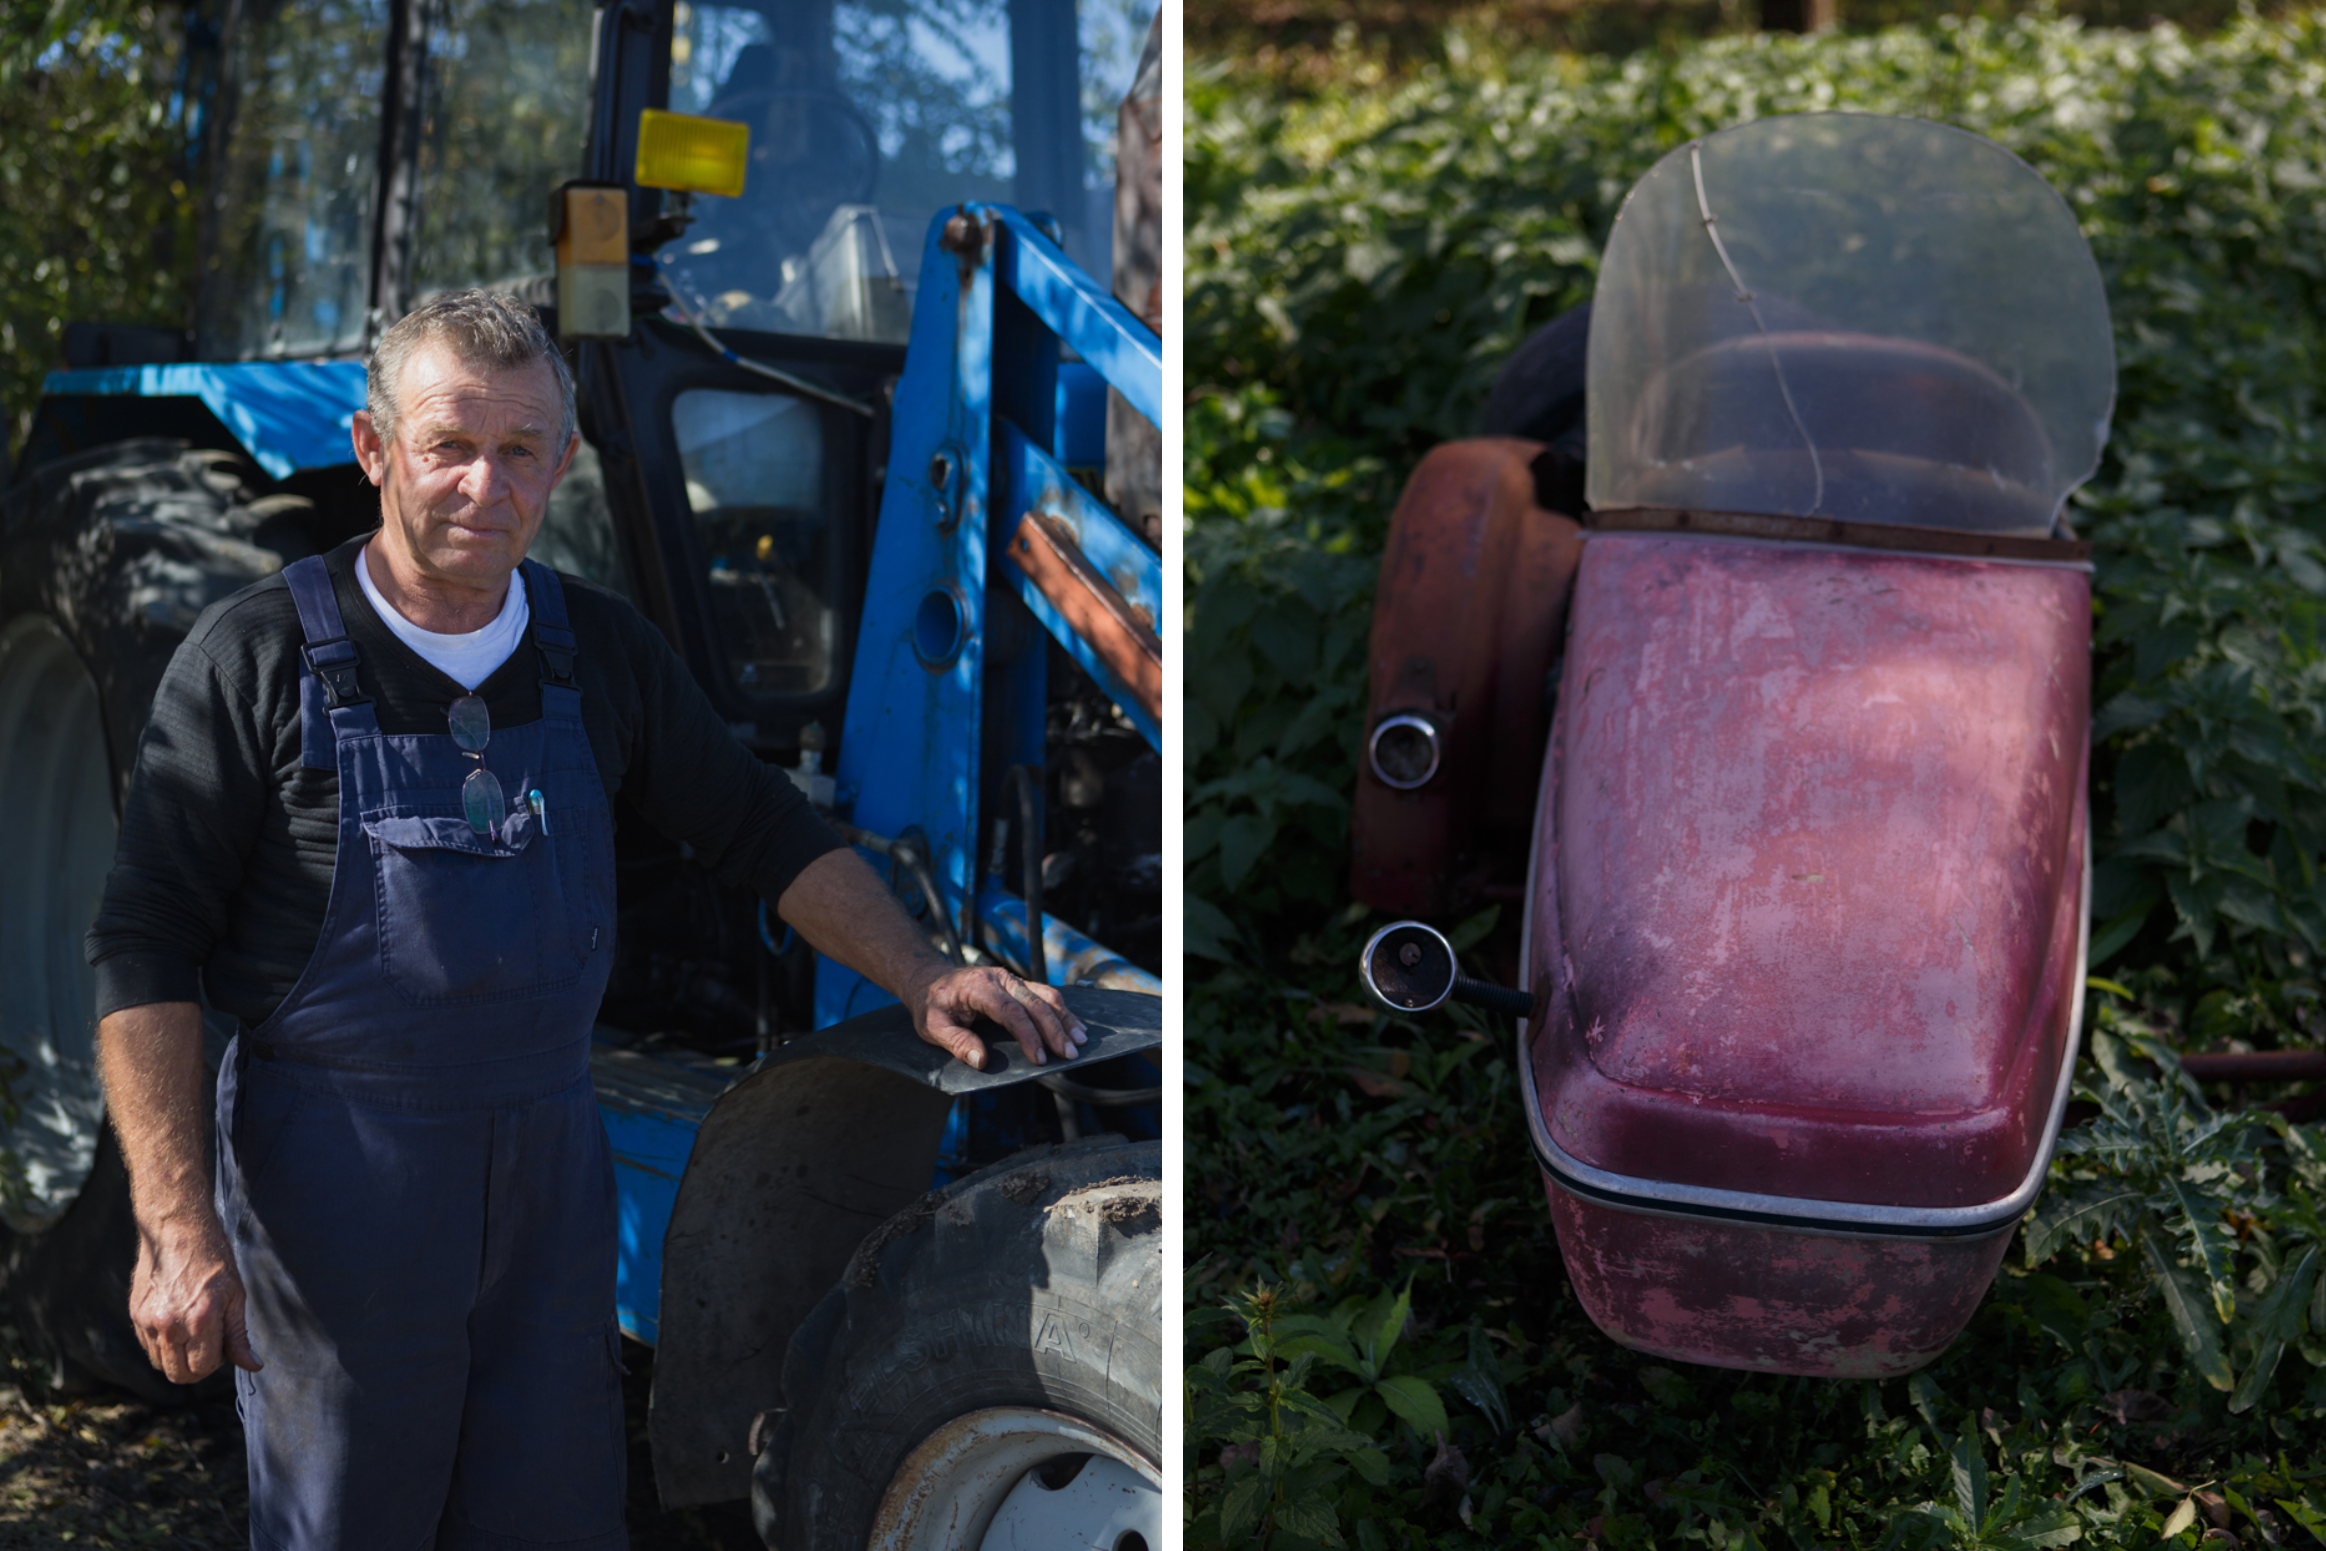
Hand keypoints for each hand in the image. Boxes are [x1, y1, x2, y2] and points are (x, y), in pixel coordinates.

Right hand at [129, 1213, 261, 1383]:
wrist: (177, 1229)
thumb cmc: (213, 1259)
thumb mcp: (236, 1295)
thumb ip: (238, 1335)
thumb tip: (253, 1365)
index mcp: (199, 1320)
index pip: (202, 1368)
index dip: (216, 1362)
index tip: (222, 1346)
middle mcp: (169, 1325)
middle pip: (178, 1374)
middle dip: (196, 1368)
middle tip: (209, 1346)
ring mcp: (148, 1321)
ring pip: (160, 1363)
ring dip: (178, 1358)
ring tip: (193, 1333)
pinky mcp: (135, 1314)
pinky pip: (147, 1346)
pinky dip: (162, 1344)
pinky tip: (177, 1323)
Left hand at [907, 964, 1087, 1069]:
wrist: (928, 979)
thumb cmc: (931, 1005)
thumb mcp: (933, 1026)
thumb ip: (956, 1042)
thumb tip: (981, 1061)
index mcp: (979, 987)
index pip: (1011, 1011)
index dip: (1028, 1035)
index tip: (1039, 1058)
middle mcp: (1000, 979)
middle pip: (1035, 1003)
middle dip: (1054, 1030)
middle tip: (1069, 1054)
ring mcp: (1011, 979)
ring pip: (1045, 996)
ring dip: (1064, 1019)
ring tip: (1080, 1041)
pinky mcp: (1017, 984)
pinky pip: (1044, 995)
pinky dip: (1061, 1011)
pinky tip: (1074, 1026)